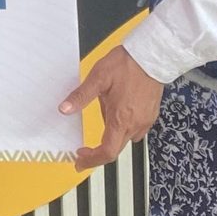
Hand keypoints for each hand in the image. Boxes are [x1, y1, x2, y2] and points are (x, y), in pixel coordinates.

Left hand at [59, 42, 163, 170]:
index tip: (81, 160)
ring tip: (104, 115)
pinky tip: (119, 111)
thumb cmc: (127, 64)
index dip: (91, 160)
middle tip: (84, 150)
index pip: (107, 152)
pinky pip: (136, 129)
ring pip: (126, 139)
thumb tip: (64, 109)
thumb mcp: (98, 78)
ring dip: (112, 137)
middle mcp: (135, 124)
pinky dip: (124, 127)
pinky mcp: (151, 114)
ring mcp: (146, 120)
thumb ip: (80, 96)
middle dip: (98, 151)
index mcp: (121, 119)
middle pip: (116, 148)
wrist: (152, 55)